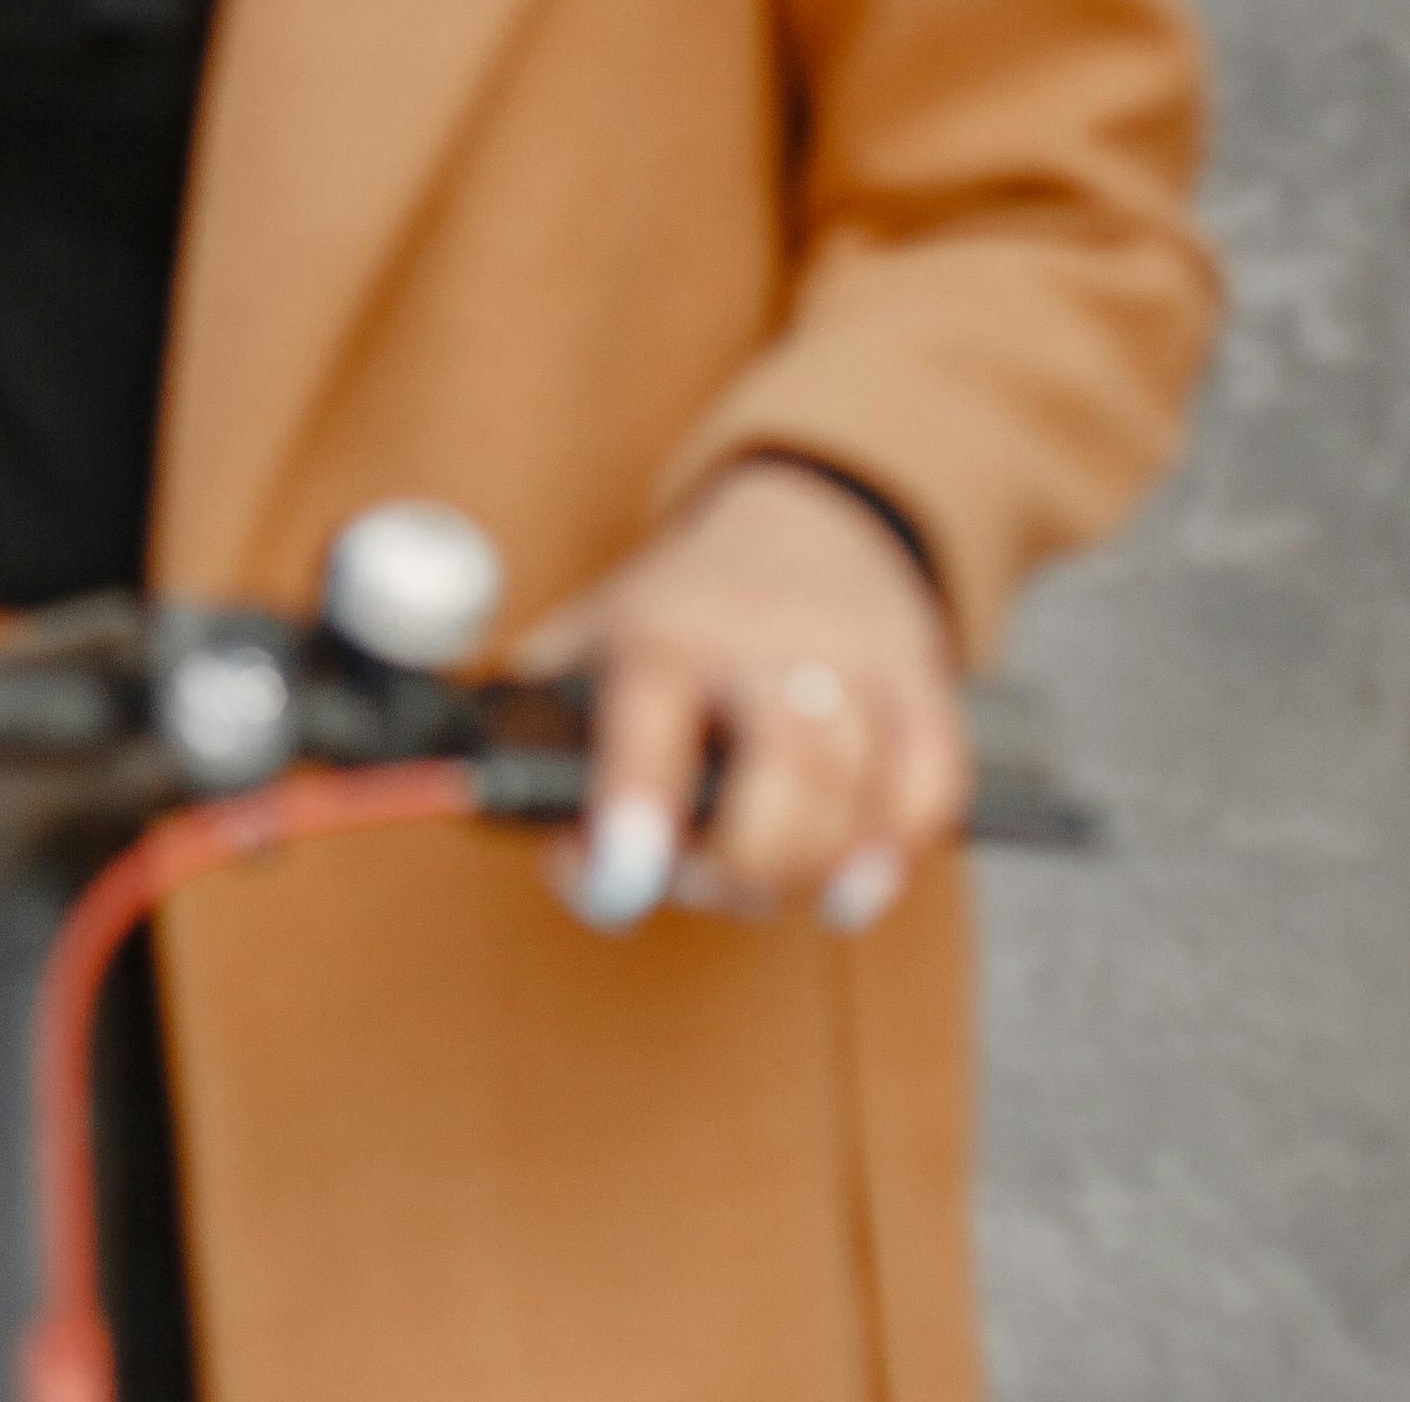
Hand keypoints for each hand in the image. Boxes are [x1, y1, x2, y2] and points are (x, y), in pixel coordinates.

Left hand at [518, 458, 965, 934]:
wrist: (801, 519)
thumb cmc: (674, 613)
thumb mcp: (585, 637)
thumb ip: (535, 724)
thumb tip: (476, 808)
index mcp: (661, 631)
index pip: (648, 716)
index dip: (637, 805)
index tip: (624, 883)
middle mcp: (764, 641)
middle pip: (785, 769)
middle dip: (745, 865)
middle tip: (713, 888)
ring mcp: (852, 660)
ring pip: (858, 790)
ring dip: (811, 872)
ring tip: (768, 887)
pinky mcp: (919, 683)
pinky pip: (934, 785)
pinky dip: (897, 852)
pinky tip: (855, 890)